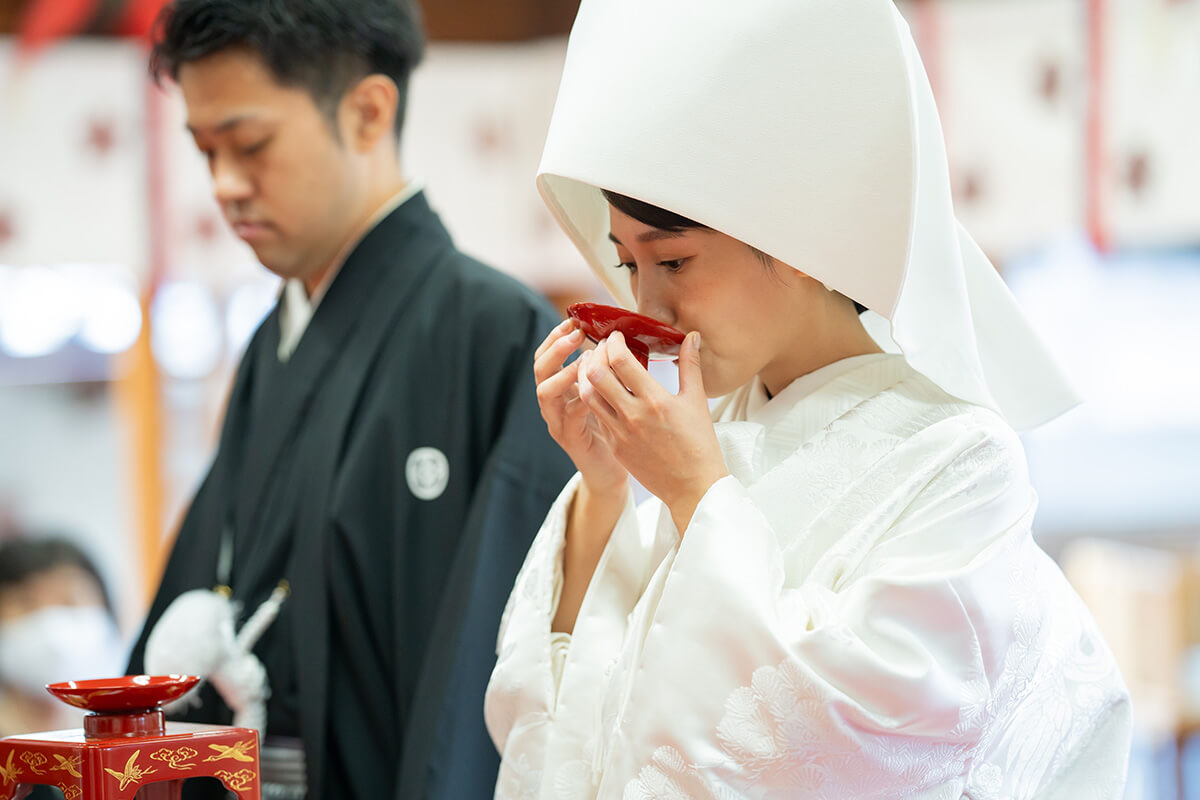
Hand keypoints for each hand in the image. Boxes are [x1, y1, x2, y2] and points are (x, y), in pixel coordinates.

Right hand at [534, 318, 628, 494]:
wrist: (612, 469)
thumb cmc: (615, 426)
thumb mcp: (609, 391)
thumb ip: (609, 367)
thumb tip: (622, 336)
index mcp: (562, 387)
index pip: (547, 354)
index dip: (556, 337)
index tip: (574, 321)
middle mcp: (554, 402)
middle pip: (539, 368)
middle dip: (555, 348)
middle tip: (576, 334)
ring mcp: (558, 421)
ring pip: (545, 392)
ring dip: (562, 373)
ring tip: (582, 361)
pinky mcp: (570, 439)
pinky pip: (568, 416)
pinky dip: (580, 401)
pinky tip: (595, 392)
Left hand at [577, 330, 727, 532]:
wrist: (693, 487)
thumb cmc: (699, 443)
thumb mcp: (697, 401)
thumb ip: (690, 365)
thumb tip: (691, 336)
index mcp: (655, 400)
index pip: (621, 361)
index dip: (613, 342)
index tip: (616, 336)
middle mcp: (633, 415)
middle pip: (596, 375)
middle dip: (594, 355)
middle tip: (601, 349)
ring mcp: (620, 433)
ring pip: (588, 396)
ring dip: (587, 377)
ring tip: (594, 367)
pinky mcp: (615, 446)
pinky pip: (596, 417)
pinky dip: (594, 400)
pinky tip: (601, 392)